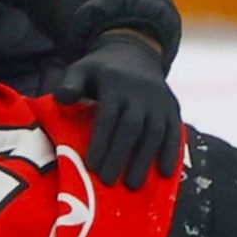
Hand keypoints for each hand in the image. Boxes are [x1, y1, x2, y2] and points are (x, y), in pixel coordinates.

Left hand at [51, 31, 182, 190]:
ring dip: (145, 160)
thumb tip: (63, 98)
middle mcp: (141, 92)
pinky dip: (171, 152)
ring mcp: (159, 101)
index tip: (92, 167)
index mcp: (116, 83)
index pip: (109, 116)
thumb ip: (70, 83)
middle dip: (120, 156)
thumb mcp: (82, 69)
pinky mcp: (173, 108)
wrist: (135, 52)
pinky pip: (174, 131)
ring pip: (154, 132)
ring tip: (133, 185)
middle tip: (109, 182)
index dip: (102, 142)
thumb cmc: (102, 70)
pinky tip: (165, 173)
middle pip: (132, 128)